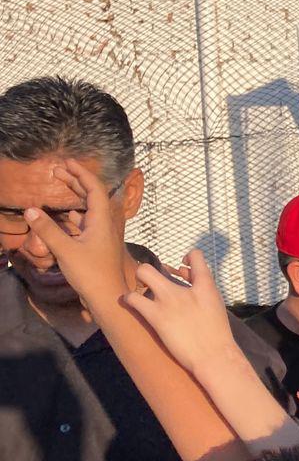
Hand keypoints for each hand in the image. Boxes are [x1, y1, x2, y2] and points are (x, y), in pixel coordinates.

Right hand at [21, 160, 129, 305]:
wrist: (107, 298)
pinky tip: (66, 214)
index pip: (94, 189)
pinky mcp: (96, 246)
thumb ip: (46, 230)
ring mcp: (101, 236)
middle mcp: (104, 225)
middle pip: (92, 196)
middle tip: (58, 170)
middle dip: (76, 180)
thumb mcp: (65, 250)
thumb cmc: (90, 274)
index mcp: (101, 221)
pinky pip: (86, 223)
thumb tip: (29, 209)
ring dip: (75, 196)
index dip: (82, 173)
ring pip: (89, 209)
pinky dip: (75, 215)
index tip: (67, 162)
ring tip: (60, 185)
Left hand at [124, 251, 238, 376]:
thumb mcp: (216, 305)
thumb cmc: (217, 334)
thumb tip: (182, 273)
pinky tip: (132, 305)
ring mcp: (169, 301)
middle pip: (154, 267)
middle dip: (148, 272)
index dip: (189, 256)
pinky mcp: (157, 316)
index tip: (182, 266)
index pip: (196, 255)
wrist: (214, 356)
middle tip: (150, 285)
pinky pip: (133, 298)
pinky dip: (129, 299)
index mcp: (206, 286)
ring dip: (138, 284)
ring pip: (143, 274)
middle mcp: (185, 289)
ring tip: (140, 296)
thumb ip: (202, 288)